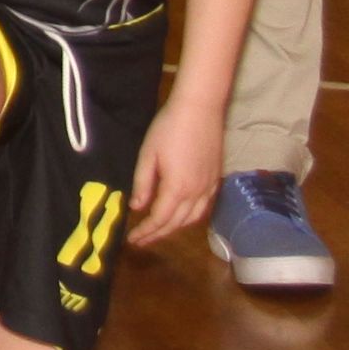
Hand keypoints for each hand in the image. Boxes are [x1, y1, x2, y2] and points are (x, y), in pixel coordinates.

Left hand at [125, 94, 223, 246]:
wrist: (200, 109)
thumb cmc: (169, 128)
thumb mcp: (148, 154)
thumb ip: (143, 183)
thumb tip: (137, 207)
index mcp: (177, 188)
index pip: (160, 219)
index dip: (146, 231)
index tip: (132, 239)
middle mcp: (197, 193)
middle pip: (177, 223)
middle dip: (158, 234)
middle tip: (141, 240)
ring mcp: (209, 187)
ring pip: (193, 218)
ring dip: (175, 228)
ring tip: (158, 231)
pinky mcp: (216, 179)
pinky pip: (204, 208)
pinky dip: (190, 217)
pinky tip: (181, 215)